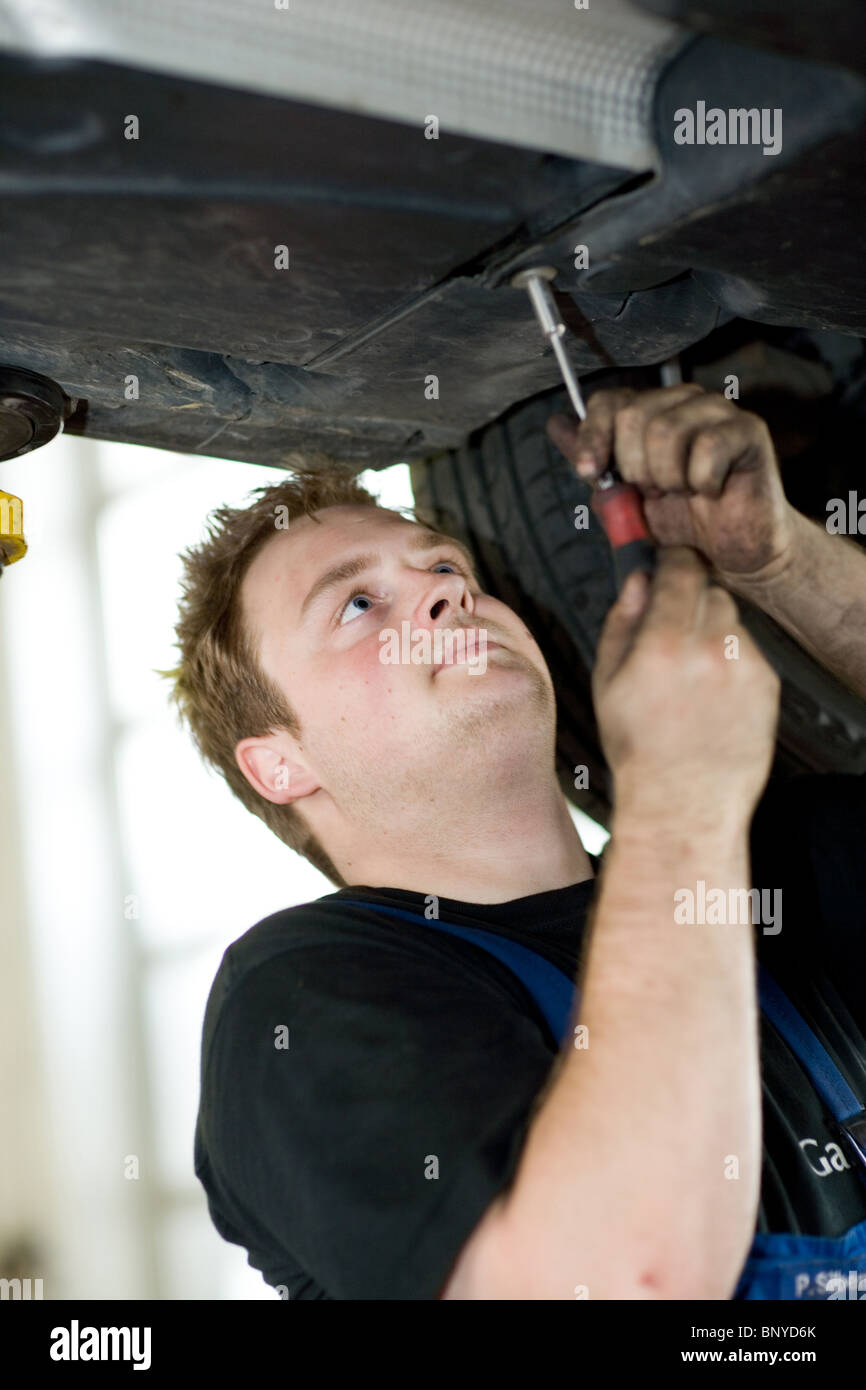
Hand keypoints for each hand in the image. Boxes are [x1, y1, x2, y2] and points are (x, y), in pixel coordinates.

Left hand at [547, 384, 797, 591]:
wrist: (730, 555)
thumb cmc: (680, 524)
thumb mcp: (623, 497)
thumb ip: (594, 463)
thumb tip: (555, 424)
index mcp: (651, 411)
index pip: (608, 401)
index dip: (593, 437)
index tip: (591, 473)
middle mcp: (682, 401)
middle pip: (632, 415)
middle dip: (635, 468)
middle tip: (656, 492)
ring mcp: (717, 411)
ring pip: (666, 430)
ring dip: (668, 477)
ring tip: (683, 492)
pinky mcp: (748, 429)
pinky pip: (707, 446)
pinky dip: (702, 481)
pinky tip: (711, 491)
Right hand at [592, 548, 779, 823]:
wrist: (683, 800)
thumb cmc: (640, 749)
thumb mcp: (606, 682)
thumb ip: (621, 621)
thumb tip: (635, 580)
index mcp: (663, 644)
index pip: (680, 569)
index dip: (672, 560)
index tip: (667, 561)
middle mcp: (709, 649)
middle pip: (708, 590)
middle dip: (689, 600)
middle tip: (671, 629)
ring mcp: (743, 666)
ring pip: (730, 618)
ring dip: (711, 630)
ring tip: (689, 672)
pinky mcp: (766, 683)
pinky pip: (748, 649)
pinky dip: (730, 660)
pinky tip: (710, 693)